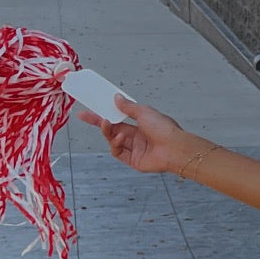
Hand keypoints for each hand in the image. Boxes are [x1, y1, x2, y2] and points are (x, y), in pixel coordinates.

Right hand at [76, 95, 192, 175]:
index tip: (92, 107)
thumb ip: (128, 107)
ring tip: (106, 123)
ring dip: (108, 131)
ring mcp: (134, 149)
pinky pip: (118, 152)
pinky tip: (121, 137)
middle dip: (99, 122)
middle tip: (84, 116)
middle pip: (113, 129)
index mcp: (141, 124)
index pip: (119, 118)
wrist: (175, 148)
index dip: (106, 113)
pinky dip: (116, 144)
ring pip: (113, 140)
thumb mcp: (145, 112)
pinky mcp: (133, 160)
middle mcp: (137, 137)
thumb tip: (117, 98)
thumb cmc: (165, 129)